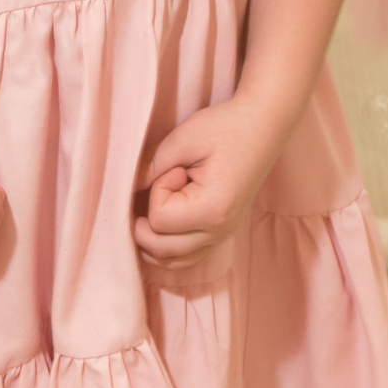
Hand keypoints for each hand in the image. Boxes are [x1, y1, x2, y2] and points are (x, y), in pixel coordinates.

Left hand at [135, 101, 279, 269]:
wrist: (263, 127)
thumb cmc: (226, 128)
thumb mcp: (184, 139)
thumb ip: (152, 166)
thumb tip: (125, 188)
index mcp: (214, 209)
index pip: (160, 219)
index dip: (157, 192)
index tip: (174, 169)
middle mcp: (220, 230)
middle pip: (161, 249)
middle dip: (147, 219)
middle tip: (160, 186)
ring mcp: (223, 235)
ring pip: (172, 261)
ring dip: (152, 240)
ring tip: (155, 205)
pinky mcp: (221, 232)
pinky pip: (187, 257)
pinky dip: (167, 247)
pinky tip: (163, 222)